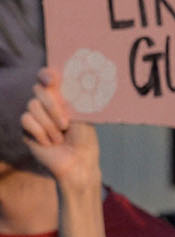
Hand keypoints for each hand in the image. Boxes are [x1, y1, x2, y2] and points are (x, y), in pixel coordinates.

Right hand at [19, 70, 100, 192]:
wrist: (78, 161)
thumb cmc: (84, 138)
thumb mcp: (82, 114)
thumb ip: (72, 96)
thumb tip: (66, 77)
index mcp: (61, 97)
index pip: (48, 78)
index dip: (47, 75)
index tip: (53, 80)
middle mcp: (46, 104)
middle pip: (39, 90)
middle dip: (54, 107)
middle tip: (66, 124)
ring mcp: (35, 116)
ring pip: (32, 105)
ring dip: (49, 124)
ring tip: (60, 138)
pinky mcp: (26, 129)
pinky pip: (26, 120)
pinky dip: (41, 132)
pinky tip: (50, 143)